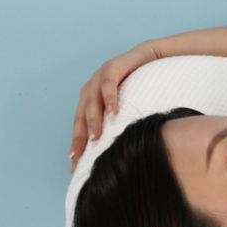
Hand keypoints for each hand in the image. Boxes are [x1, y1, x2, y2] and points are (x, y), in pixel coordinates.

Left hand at [69, 41, 164, 171]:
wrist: (151, 58)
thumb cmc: (141, 90)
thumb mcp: (127, 112)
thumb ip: (120, 129)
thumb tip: (122, 157)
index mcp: (90, 104)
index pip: (80, 129)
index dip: (78, 147)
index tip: (75, 168)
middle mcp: (90, 92)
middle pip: (81, 118)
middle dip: (80, 139)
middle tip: (80, 158)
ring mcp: (99, 79)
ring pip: (91, 102)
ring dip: (93, 121)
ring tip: (96, 138)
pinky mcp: (112, 68)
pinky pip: (108, 85)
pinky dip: (110, 99)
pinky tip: (113, 112)